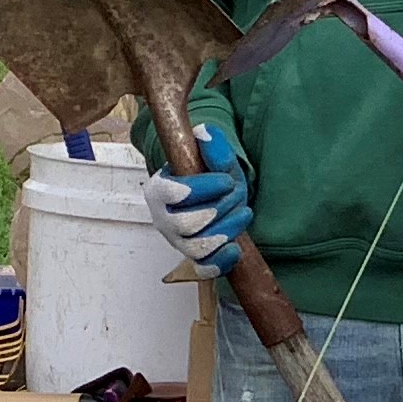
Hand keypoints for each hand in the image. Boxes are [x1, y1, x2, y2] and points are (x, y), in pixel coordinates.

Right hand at [145, 123, 252, 271]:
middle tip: (236, 195)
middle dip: (219, 209)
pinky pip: (203, 268)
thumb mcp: (217, 160)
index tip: (226, 180)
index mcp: (159, 189)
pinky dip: (221, 261)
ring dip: (227, 230)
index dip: (202, 188)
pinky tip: (235, 247)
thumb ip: (213, 146)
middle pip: (186, 224)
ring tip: (243, 213)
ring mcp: (177, 241)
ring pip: (197, 246)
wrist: (222, 199)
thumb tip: (206, 133)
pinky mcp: (193, 258)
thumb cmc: (213, 178)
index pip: (174, 194)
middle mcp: (162, 218)